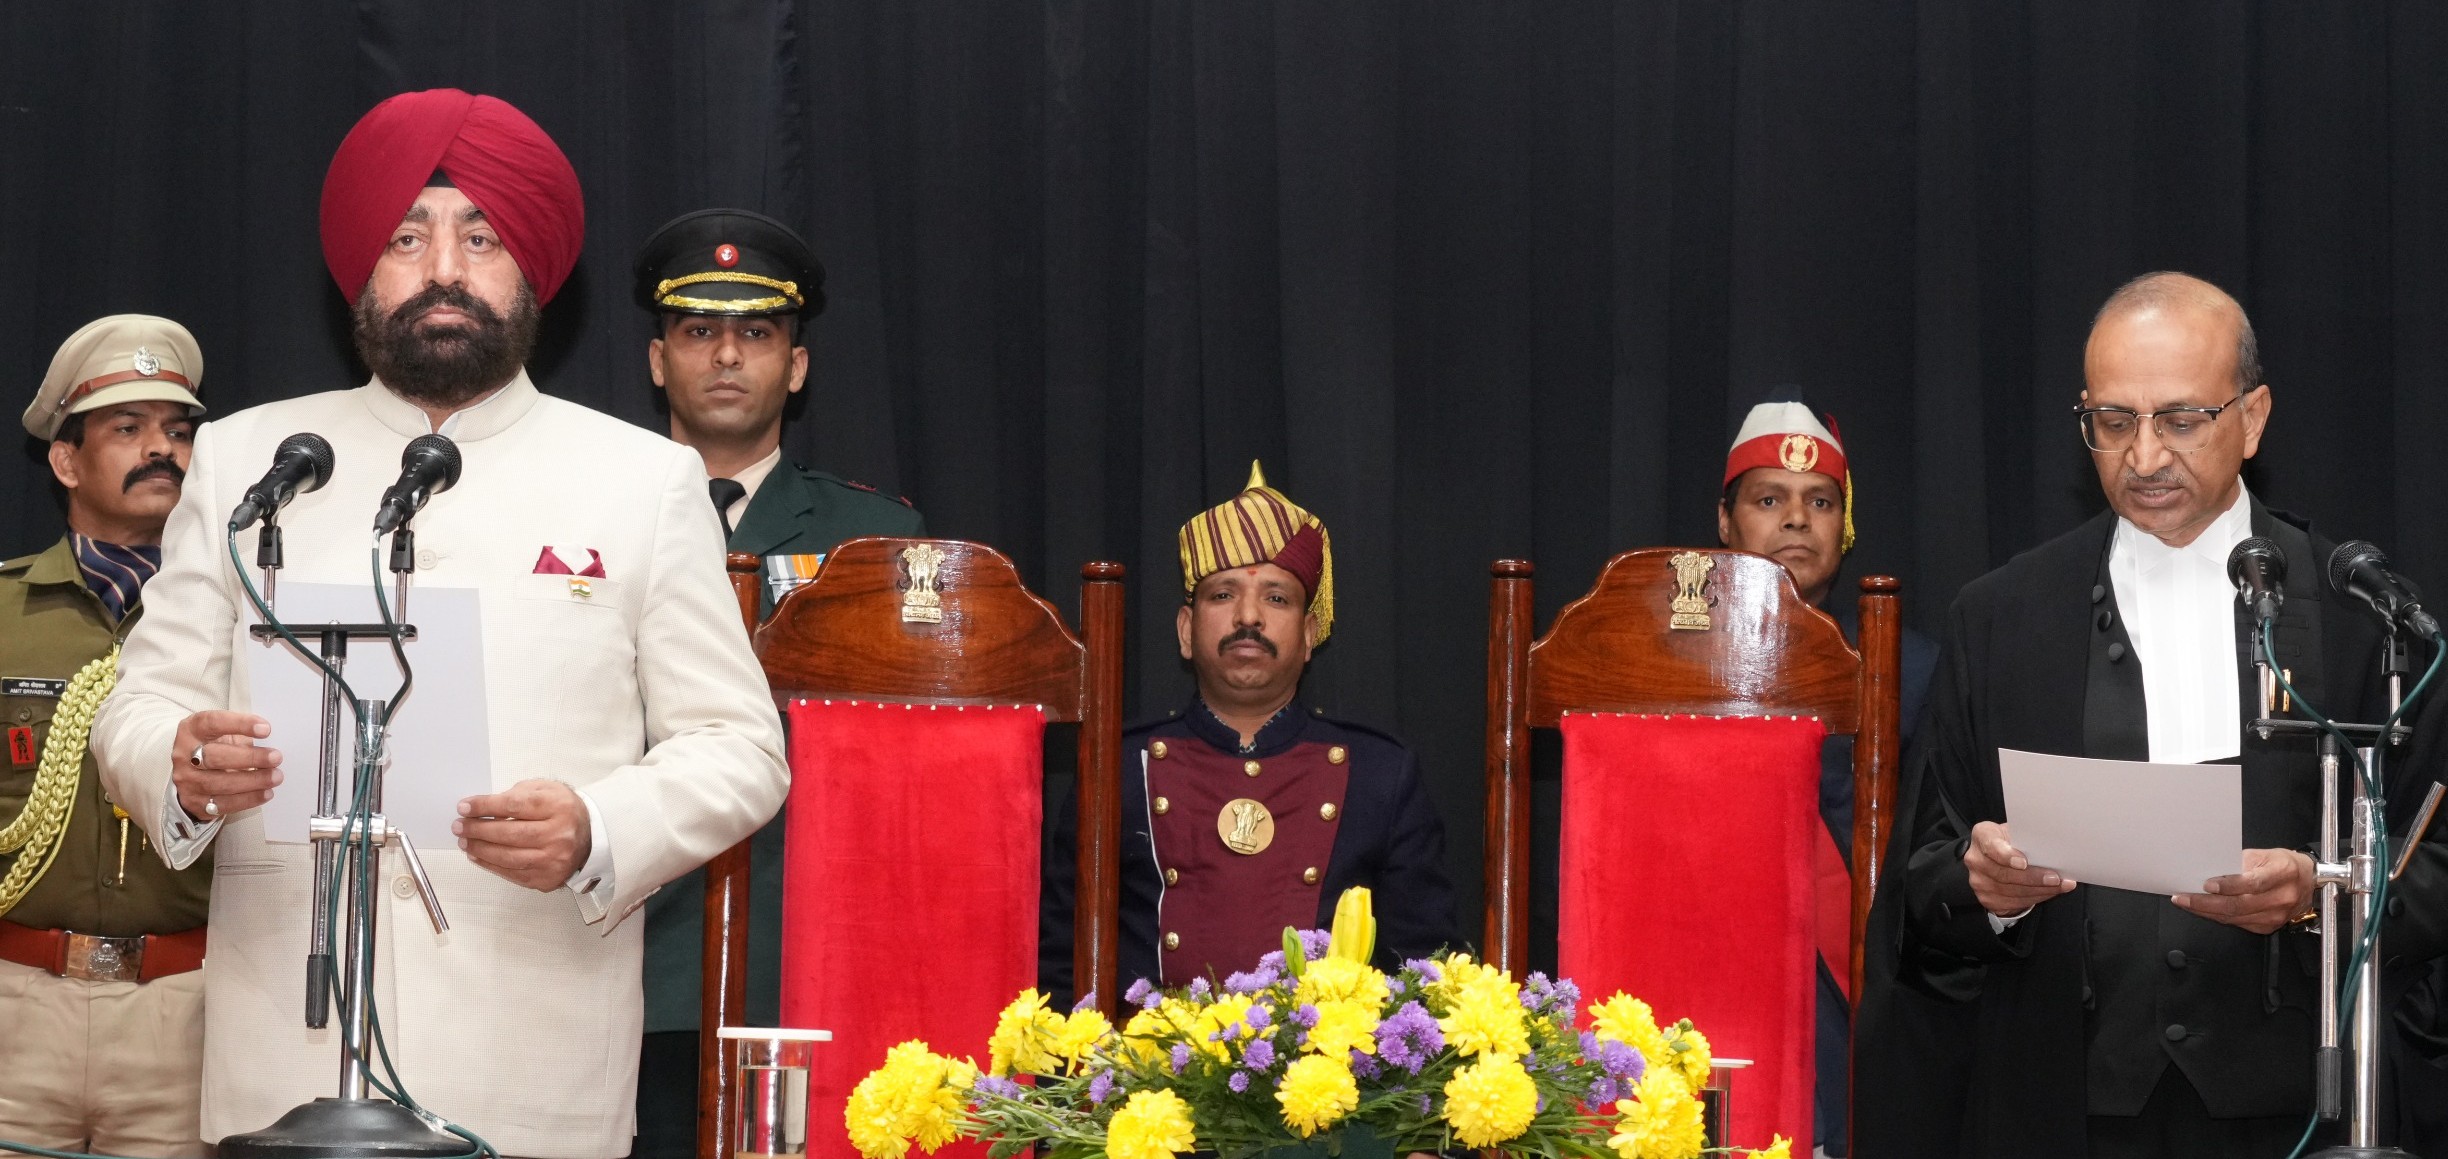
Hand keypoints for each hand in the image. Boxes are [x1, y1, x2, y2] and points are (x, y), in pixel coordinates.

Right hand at [171, 711, 280, 821]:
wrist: (191, 775)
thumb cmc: (215, 747)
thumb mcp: (223, 733)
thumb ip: (241, 733)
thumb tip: (272, 740)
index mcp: (191, 730)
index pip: (212, 723)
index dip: (239, 724)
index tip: (266, 729)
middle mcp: (184, 756)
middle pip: (215, 757)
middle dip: (249, 758)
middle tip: (276, 757)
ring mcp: (187, 781)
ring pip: (220, 783)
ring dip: (253, 781)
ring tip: (276, 776)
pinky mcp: (195, 802)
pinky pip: (224, 804)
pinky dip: (248, 799)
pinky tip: (266, 793)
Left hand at [455, 780, 591, 891]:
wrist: (589, 836)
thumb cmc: (562, 811)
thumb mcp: (545, 790)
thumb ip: (516, 794)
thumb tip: (482, 809)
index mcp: (559, 807)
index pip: (514, 806)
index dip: (485, 806)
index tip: (464, 807)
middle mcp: (559, 834)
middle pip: (509, 833)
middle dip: (478, 829)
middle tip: (459, 826)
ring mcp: (554, 859)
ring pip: (508, 857)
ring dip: (480, 849)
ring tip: (464, 841)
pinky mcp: (547, 878)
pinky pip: (512, 873)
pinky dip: (490, 864)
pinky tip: (477, 855)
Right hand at [1963, 820, 2075, 916]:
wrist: (1997, 859)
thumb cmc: (2012, 843)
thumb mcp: (2017, 833)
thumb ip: (2027, 838)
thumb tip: (2054, 846)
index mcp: (1982, 836)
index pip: (1991, 845)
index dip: (2006, 855)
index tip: (2024, 862)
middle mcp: (1975, 859)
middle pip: (2004, 874)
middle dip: (2033, 877)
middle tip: (2055, 878)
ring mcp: (1978, 881)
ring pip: (2011, 891)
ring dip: (2039, 890)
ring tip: (2060, 886)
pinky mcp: (1987, 899)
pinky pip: (2013, 903)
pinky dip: (2034, 898)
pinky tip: (2048, 892)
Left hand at [2174, 848, 2314, 933]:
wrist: (2308, 883)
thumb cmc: (2283, 865)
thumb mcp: (2265, 854)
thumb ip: (2240, 861)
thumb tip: (2212, 868)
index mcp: (2282, 873)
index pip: (2253, 883)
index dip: (2229, 885)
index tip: (2207, 884)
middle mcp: (2281, 897)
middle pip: (2239, 905)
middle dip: (2206, 903)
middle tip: (2183, 898)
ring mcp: (2276, 915)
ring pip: (2235, 917)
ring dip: (2207, 912)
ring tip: (2186, 904)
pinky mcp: (2268, 926)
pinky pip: (2238, 924)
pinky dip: (2218, 917)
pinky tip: (2204, 911)